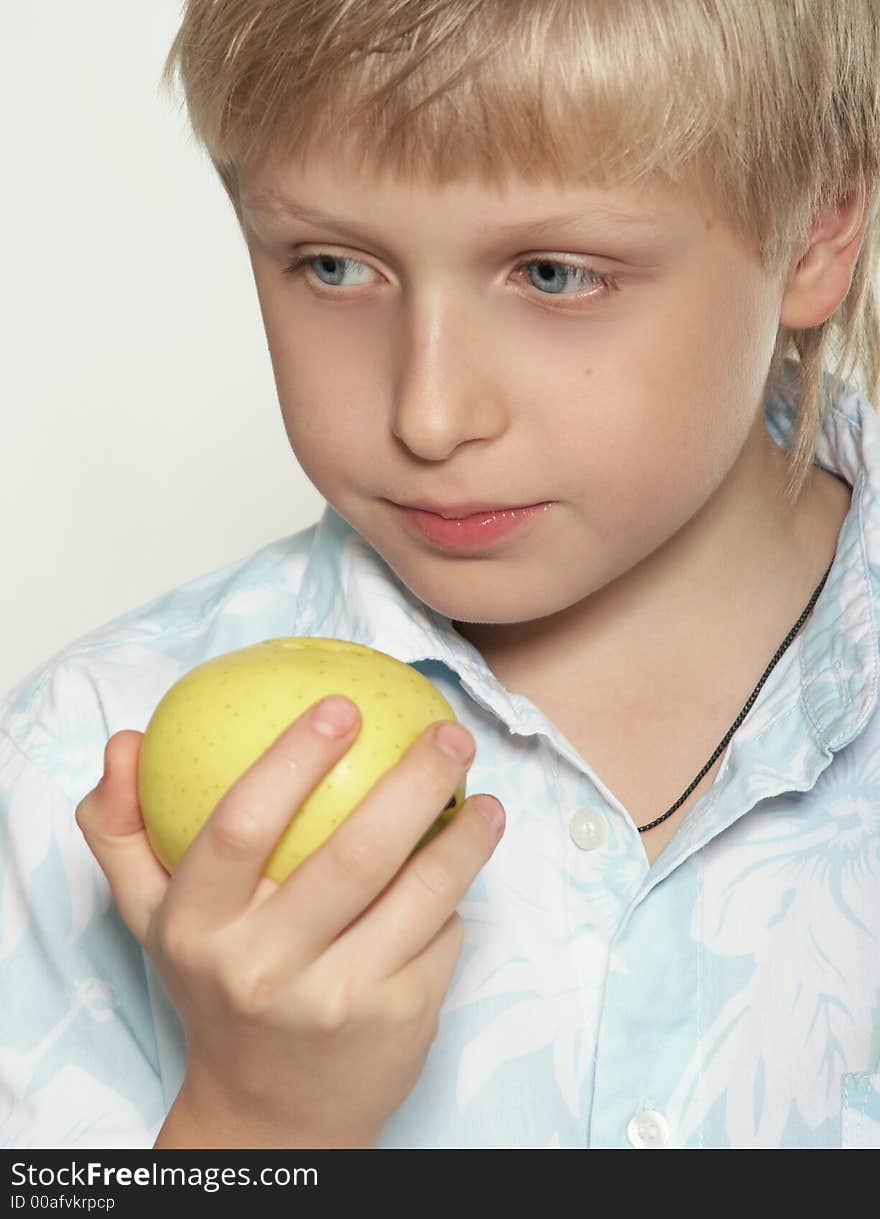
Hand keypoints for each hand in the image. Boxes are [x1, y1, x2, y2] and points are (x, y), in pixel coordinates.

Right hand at [75, 695, 504, 1147]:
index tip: (341, 707)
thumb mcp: (150, 919)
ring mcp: (336, 999)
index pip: (239, 827)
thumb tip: (126, 741)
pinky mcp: (397, 1021)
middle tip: (449, 734)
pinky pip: (443, 934)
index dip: (292, 757)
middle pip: (355, 853)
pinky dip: (457, 894)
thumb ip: (122, 830)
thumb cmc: (214, 989)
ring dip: (467, 835)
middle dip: (416, 779)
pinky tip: (462, 868)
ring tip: (485, 796)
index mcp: (197, 928)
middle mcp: (263, 967)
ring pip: (421, 891)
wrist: (269, 1114)